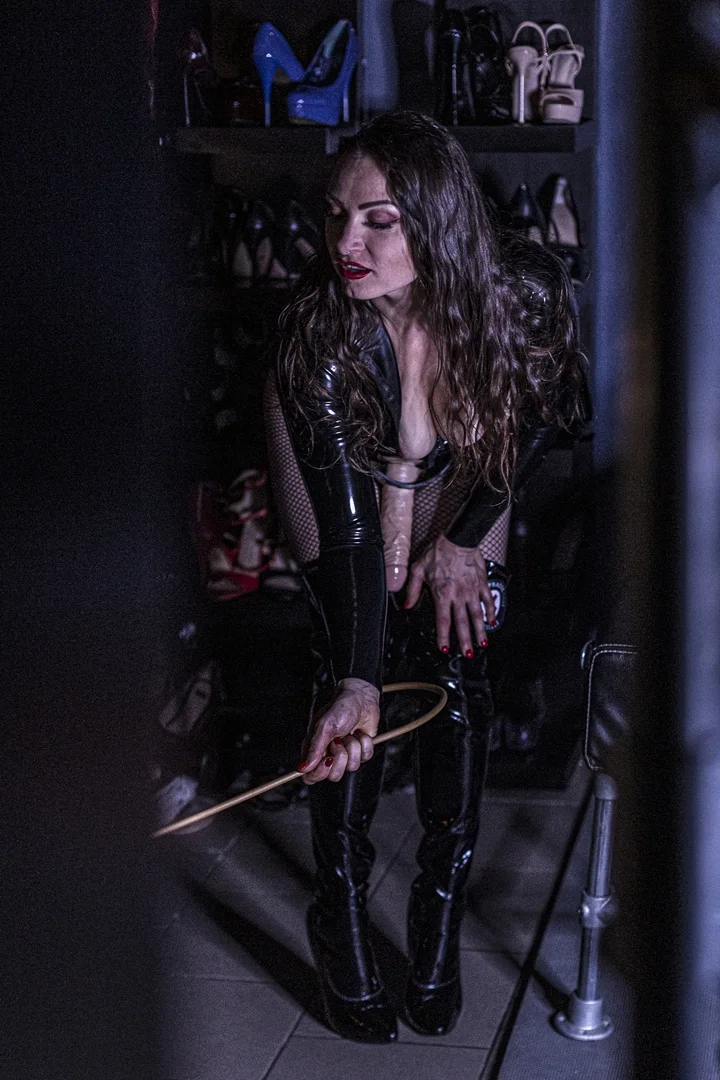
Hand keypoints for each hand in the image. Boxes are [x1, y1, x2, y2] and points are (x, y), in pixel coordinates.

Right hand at [297, 678, 379, 784]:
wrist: (362, 698)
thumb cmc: (340, 708)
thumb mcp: (325, 726)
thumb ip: (314, 748)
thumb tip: (302, 768)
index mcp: (314, 750)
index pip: (311, 776)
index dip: (319, 773)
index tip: (327, 759)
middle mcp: (329, 754)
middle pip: (333, 776)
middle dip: (340, 758)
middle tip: (340, 741)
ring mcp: (346, 754)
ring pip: (351, 767)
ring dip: (354, 747)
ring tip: (350, 733)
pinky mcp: (360, 751)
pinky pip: (365, 758)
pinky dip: (365, 744)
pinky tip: (360, 733)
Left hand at [405, 535, 495, 655]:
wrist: (458, 538)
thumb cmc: (438, 552)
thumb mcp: (418, 569)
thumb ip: (412, 589)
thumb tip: (407, 605)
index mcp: (442, 593)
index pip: (443, 620)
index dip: (443, 636)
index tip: (444, 648)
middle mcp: (458, 595)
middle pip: (462, 622)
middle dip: (465, 640)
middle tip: (467, 654)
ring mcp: (472, 590)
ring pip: (477, 615)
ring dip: (480, 631)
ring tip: (482, 644)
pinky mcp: (481, 583)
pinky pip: (487, 600)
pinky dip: (491, 611)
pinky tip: (492, 622)